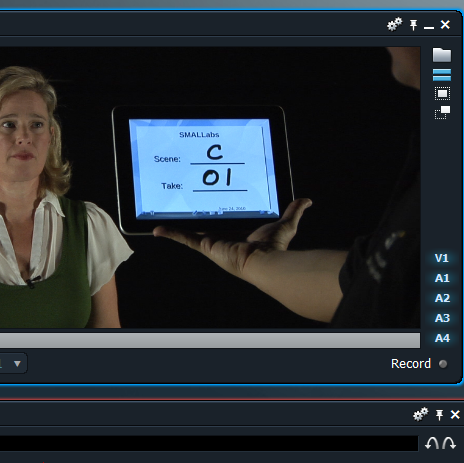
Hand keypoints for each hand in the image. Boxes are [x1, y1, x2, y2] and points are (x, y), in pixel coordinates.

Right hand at [154, 197, 313, 279]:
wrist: (265, 262)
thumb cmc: (273, 247)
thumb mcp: (284, 224)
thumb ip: (293, 212)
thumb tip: (305, 201)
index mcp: (239, 238)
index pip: (226, 225)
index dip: (219, 217)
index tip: (212, 207)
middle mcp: (224, 241)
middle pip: (206, 228)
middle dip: (195, 220)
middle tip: (185, 206)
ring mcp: (212, 244)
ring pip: (191, 233)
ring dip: (177, 228)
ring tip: (164, 218)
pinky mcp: (204, 246)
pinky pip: (184, 238)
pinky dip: (170, 234)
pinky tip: (158, 229)